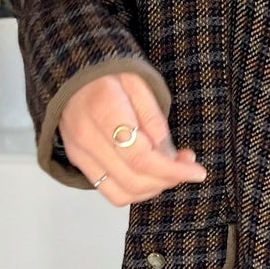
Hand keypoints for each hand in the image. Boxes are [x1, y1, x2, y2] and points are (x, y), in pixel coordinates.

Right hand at [58, 71, 206, 205]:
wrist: (72, 76)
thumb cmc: (107, 75)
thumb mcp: (138, 84)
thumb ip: (154, 120)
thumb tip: (169, 155)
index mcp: (104, 110)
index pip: (141, 158)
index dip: (173, 170)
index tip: (197, 171)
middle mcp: (87, 137)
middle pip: (134, 179)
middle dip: (168, 179)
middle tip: (187, 165)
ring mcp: (80, 153)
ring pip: (122, 193)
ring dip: (154, 188)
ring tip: (170, 169)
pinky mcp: (79, 162)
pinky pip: (110, 191)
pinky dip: (135, 191)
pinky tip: (150, 175)